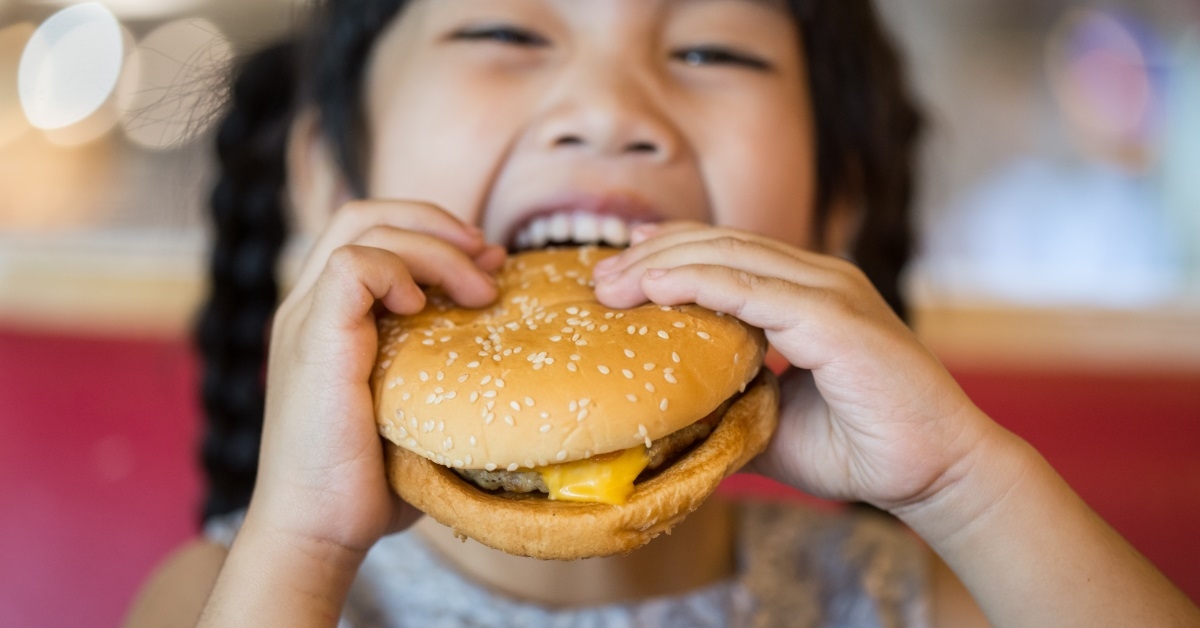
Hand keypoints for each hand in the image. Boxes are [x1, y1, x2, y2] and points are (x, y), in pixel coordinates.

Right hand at [247, 200, 505, 553]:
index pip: (372, 233)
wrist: (318, 531)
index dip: (432, 233)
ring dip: (433, 245)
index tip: (486, 265)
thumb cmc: (371, 482)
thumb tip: (511, 346)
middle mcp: (310, 307)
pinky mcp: (313, 339)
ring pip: (362, 225)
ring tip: (478, 290)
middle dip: (436, 221)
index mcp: (330, 317)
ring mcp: (306, 319)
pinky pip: (350, 265)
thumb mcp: (418, 409)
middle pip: (366, 213)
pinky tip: (423, 307)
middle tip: (488, 258)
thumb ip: (445, 366)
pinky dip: (396, 270)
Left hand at [592, 222, 984, 511]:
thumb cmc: (860, 449)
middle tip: (596, 277)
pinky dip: (698, 282)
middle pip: (717, 243)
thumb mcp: (772, 420)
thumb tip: (671, 410)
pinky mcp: (835, 317)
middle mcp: (817, 279)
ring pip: (728, 256)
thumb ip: (728, 400)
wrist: (934, 474)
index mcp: (806, 293)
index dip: (666, 255)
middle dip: (650, 254)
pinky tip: (654, 289)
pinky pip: (752, 288)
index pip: (724, 253)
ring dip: (660, 264)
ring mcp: (829, 291)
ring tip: (609, 284)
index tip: (613, 273)